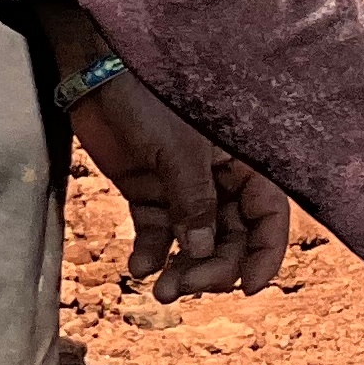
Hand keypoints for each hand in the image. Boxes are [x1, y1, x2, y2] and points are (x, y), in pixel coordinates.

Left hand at [70, 72, 288, 300]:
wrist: (95, 73)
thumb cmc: (148, 98)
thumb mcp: (179, 151)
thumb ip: (194, 201)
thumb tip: (204, 250)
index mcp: (242, 162)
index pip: (267, 215)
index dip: (264, 253)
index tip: (248, 287)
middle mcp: (220, 180)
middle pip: (231, 237)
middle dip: (213, 268)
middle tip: (185, 287)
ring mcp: (183, 189)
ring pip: (195, 242)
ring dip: (183, 269)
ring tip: (160, 291)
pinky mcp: (149, 192)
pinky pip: (158, 233)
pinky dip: (151, 254)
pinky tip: (139, 268)